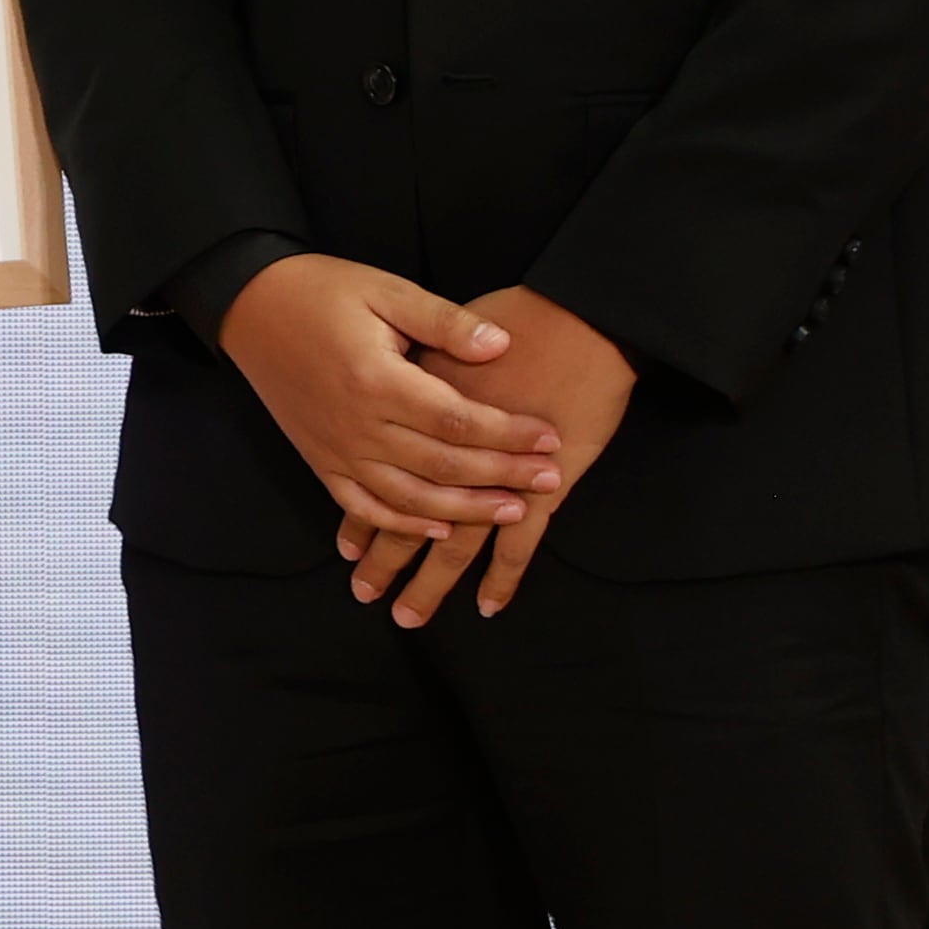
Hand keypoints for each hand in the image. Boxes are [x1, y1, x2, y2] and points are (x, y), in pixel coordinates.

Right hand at [214, 252, 562, 548]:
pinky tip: (440, 529)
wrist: (249, 307)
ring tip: (512, 512)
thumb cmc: (321, 292)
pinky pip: (363, 505)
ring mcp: (335, 449)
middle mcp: (356, 424)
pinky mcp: (319, 460)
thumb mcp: (386, 290)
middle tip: (551, 480)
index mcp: (376, 379)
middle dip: (502, 476)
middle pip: (442, 464)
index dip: (509, 433)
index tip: (551, 437)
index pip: (458, 420)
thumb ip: (445, 322)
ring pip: (409, 497)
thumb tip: (502, 346)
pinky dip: (402, 524)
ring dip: (465, 510)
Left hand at [344, 289, 636, 624]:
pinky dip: (502, 577)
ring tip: (406, 612)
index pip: (381, 480)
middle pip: (409, 515)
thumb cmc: (517, 316)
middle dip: (387, 560)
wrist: (582, 317)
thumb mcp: (439, 327)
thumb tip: (387, 400)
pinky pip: (519, 544)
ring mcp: (499, 475)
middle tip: (365, 593)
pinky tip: (488, 605)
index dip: (363, 516)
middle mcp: (450, 454)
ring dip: (429, 579)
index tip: (346, 549)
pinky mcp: (545, 487)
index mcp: (420, 416)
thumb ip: (411, 375)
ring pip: (454, 540)